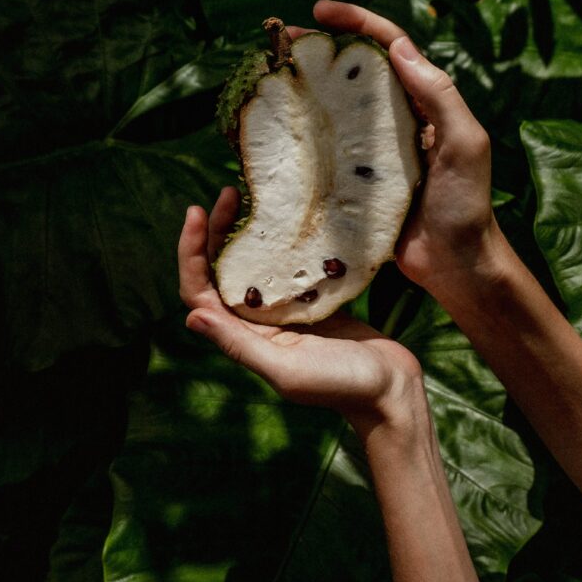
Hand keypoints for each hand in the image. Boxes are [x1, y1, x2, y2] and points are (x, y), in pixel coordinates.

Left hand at [178, 189, 425, 437]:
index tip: (196, 211)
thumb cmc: (340, 385)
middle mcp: (257, 323)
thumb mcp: (287, 369)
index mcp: (244, 338)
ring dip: (243, 232)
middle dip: (215, 231)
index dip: (190, 252)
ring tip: (248, 196)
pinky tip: (288, 218)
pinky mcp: (311, 303)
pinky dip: (278, 242)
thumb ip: (241, 346)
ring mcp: (284, 312)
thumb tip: (191, 317)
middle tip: (227, 191)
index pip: (199, 292)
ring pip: (250, 265)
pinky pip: (284, 267)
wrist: (391, 390)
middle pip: (220, 271)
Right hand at [295, 0, 505, 302]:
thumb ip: (439, 95)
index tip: (319, 11)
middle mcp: (395, 121)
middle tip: (280, 39)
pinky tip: (276, 133)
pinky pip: (325, 153)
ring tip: (270, 76)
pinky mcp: (356, 184)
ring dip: (305, 89)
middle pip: (354, 71)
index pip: (390, 47)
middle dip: (320, 48)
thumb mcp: (465, 144)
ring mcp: (372, 152)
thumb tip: (399, 48)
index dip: (357, 22)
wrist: (456, 267)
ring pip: (335, 109)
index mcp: (424, 104)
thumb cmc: (466, 205)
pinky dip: (302, 138)